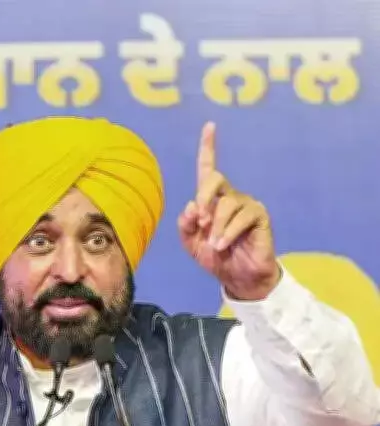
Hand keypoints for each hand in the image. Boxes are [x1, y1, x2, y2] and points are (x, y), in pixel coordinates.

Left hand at [178, 122, 280, 300]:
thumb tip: (191, 205)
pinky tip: (223, 245)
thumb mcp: (192, 244)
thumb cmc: (216, 259)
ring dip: (216, 227)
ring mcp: (246, 205)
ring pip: (226, 203)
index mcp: (211, 201)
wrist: (238, 279)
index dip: (208, 147)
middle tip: (199, 221)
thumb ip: (185, 225)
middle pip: (214, 179)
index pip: (209, 169)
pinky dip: (228, 233)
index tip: (210, 126)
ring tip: (215, 246)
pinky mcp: (259, 215)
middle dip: (203, 197)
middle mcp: (230, 197)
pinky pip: (241, 217)